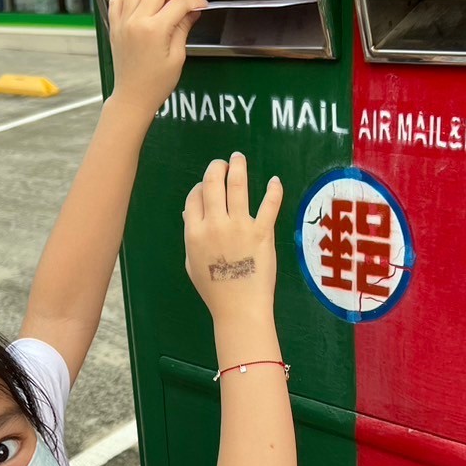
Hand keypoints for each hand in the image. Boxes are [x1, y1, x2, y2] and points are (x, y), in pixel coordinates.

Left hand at [109, 0, 204, 120]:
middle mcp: (136, 21)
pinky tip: (141, 4)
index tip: (201, 4)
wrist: (133, 97)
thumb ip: (183, 28)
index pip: (179, 3)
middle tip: (185, 0)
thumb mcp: (177, 57)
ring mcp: (122, 22)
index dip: (194, 0)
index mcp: (154, 30)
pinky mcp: (114, 26)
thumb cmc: (156, 84)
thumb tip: (192, 11)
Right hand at [183, 153, 282, 319]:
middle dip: (216, 168)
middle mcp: (214, 224)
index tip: (207, 186)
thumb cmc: (214, 290)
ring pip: (237, 186)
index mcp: (194, 232)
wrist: (239, 308)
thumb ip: (191, 236)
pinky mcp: (262, 232)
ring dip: (238, 167)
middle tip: (223, 163)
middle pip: (211, 183)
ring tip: (239, 158)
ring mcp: (239, 226)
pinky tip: (275, 181)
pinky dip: (274, 190)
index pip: (194, 197)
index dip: (199, 187)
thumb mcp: (192, 263)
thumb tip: (189, 213)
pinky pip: (269, 204)